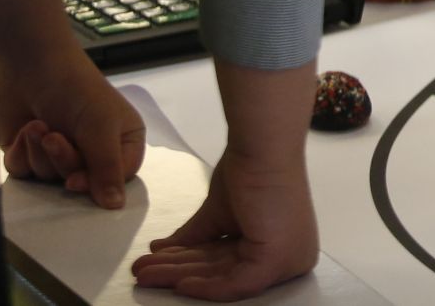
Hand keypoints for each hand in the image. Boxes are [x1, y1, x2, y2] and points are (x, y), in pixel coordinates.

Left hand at [0, 47, 145, 209]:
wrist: (27, 65)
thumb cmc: (76, 89)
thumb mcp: (100, 126)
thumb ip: (107, 167)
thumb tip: (116, 207)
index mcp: (122, 139)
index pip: (119, 179)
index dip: (95, 184)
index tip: (74, 181)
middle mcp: (93, 149)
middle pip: (81, 182)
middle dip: (62, 161)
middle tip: (54, 137)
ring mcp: (59, 153)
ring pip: (49, 179)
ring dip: (40, 154)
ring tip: (38, 125)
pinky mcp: (29, 154)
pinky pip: (25, 174)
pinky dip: (23, 154)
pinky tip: (25, 129)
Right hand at [132, 150, 318, 299]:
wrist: (262, 148)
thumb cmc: (251, 170)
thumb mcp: (218, 212)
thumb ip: (195, 236)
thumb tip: (164, 249)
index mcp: (282, 243)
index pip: (228, 262)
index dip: (190, 265)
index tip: (159, 263)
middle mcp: (290, 255)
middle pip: (222, 271)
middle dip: (178, 271)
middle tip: (143, 271)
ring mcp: (288, 259)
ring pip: (222, 277)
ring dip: (179, 276)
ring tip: (144, 273)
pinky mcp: (277, 259)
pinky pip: (235, 284)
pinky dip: (204, 286)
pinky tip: (179, 284)